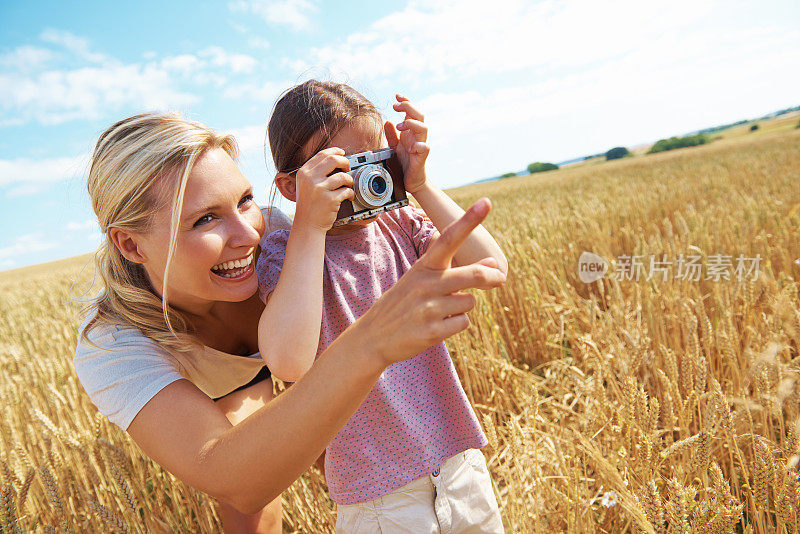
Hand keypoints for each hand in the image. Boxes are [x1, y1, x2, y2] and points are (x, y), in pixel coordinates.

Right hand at [293, 147, 354, 231]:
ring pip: (343, 176)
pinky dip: (350, 194)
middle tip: (348, 170)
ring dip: (349, 180)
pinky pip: (347, 191)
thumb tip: (336, 158)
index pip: (322, 154)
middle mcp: (310, 179)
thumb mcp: (305, 184)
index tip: (343, 153)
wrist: (307, 225)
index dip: (335, 151)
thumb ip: (316, 172)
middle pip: (334, 159)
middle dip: (345, 163)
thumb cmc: (309, 204)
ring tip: (347, 186)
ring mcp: (319, 189)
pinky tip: (348, 197)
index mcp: (304, 172)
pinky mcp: (330, 200)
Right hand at [353, 198, 504, 365]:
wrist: (373, 337)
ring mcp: (428, 308)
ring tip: (439, 310)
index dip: (469, 220)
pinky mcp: (431, 331)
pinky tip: (437, 325)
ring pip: (469, 302)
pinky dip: (455, 324)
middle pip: (472, 275)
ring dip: (462, 306)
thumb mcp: (421, 279)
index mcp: (423, 266)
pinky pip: (462, 323)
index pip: (448, 238)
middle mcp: (425, 284)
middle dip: (490, 277)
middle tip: (500, 278)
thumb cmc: (403, 304)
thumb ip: (455, 270)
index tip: (486, 202)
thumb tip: (493, 264)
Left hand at [384, 94, 428, 193]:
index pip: (411, 112)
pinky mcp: (422, 157)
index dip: (406, 101)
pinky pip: (425, 147)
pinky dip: (419, 145)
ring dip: (411, 124)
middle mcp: (417, 136)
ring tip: (400, 127)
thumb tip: (387, 121)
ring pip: (424, 127)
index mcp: (411, 131)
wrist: (411, 181)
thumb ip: (391, 135)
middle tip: (396, 107)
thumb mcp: (395, 146)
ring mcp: (421, 145)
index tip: (396, 96)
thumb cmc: (404, 163)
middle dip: (408, 107)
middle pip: (419, 115)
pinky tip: (411, 147)